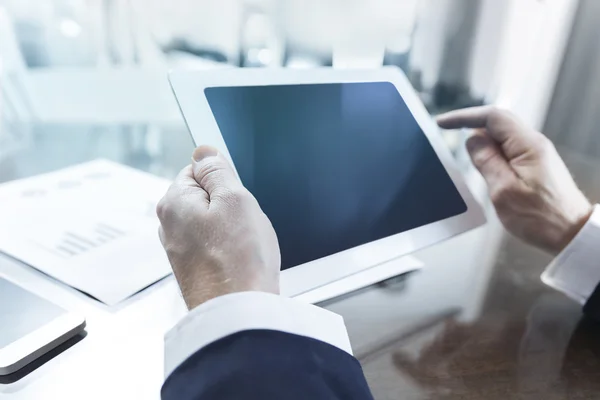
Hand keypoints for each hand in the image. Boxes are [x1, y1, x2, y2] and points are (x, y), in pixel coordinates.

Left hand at [157, 146, 280, 309]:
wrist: (238, 313)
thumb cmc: (238, 259)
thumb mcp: (235, 198)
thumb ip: (217, 170)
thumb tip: (203, 152)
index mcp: (174, 202)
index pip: (198, 170)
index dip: (224, 180)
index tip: (237, 196)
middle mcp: (169, 225)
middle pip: (206, 197)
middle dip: (230, 205)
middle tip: (244, 222)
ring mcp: (180, 250)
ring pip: (214, 223)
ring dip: (233, 229)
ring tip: (244, 246)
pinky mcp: (193, 269)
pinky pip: (216, 246)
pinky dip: (231, 249)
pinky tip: (242, 261)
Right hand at [437, 106, 591, 254]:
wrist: (572, 234)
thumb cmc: (542, 217)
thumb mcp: (503, 190)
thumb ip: (486, 160)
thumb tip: (472, 139)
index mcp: (527, 145)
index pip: (491, 117)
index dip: (464, 116)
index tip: (442, 122)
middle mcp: (534, 144)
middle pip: (497, 124)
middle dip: (471, 127)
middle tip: (448, 138)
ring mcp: (536, 154)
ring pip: (502, 138)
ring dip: (482, 145)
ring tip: (469, 161)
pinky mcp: (535, 166)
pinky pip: (508, 151)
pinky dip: (492, 155)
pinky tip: (484, 169)